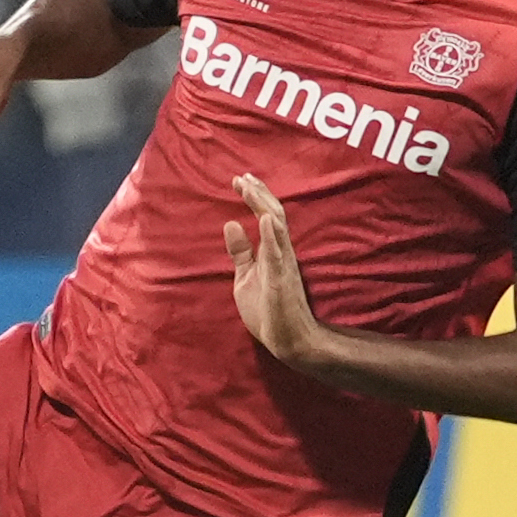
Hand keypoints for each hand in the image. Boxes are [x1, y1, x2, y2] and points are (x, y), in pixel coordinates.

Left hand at [222, 173, 323, 366]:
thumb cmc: (268, 310)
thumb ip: (240, 252)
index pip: (264, 217)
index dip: (254, 197)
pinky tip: (266, 218)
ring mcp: (283, 265)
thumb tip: (230, 224)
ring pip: (277, 228)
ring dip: (264, 206)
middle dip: (258, 194)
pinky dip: (272, 235)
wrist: (287, 340)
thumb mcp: (246, 277)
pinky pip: (278, 254)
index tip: (240, 180)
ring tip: (252, 187)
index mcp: (272, 252)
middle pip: (273, 215)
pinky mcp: (281, 280)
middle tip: (243, 176)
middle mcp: (281, 253)